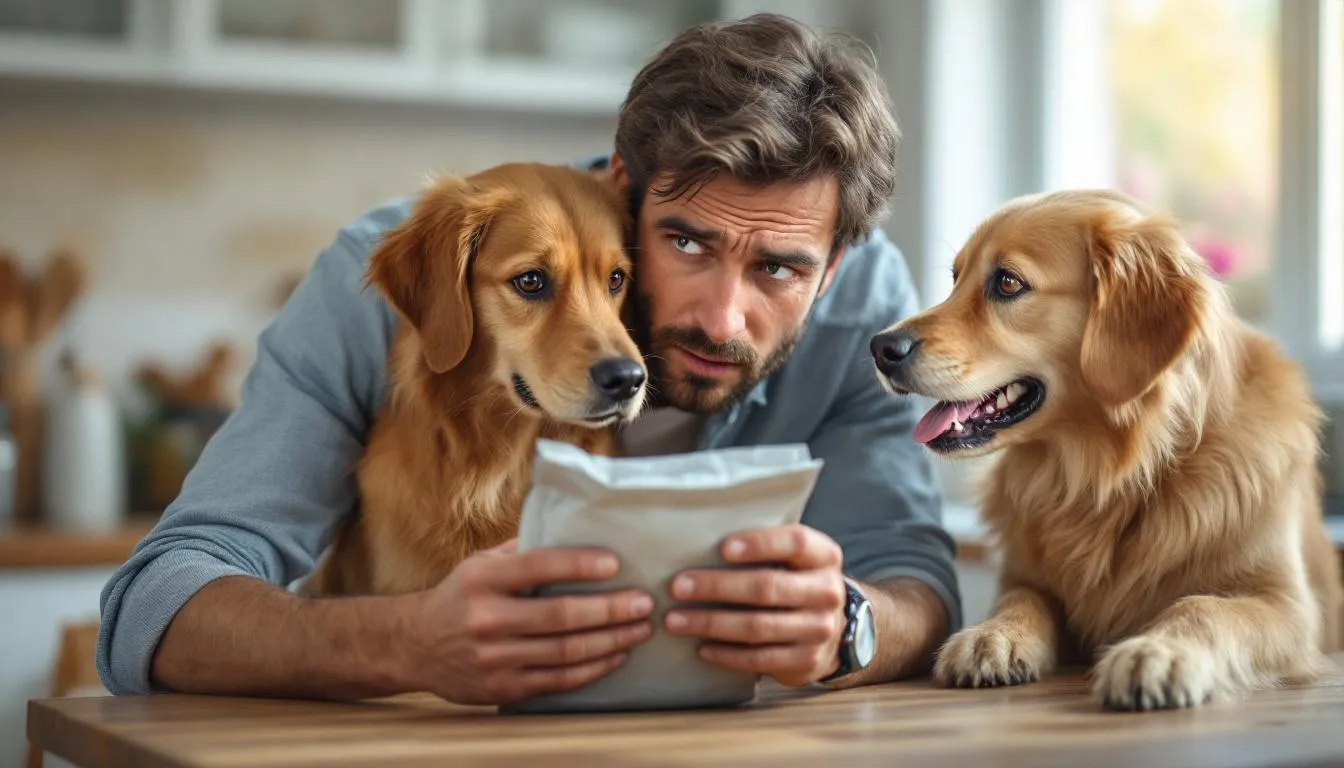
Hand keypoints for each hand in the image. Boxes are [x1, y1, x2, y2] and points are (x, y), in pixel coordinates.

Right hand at [399, 539, 654, 705]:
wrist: (414, 646)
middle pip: (560, 616)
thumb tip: (571, 526)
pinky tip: (615, 655)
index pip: (538, 566)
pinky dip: (592, 669)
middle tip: (643, 602)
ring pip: (565, 652)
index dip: (579, 564)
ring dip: (611, 640)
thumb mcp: (480, 563)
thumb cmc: (459, 596)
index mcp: (482, 579)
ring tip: (640, 628)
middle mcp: (486, 619)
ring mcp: (494, 658)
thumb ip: (521, 549)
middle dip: (610, 609)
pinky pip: (557, 680)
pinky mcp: (502, 689)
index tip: (615, 563)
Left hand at [663, 524, 846, 685]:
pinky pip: (760, 658)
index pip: (794, 542)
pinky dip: (727, 654)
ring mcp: (820, 629)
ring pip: (758, 626)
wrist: (832, 629)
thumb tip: (699, 539)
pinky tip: (702, 648)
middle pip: (767, 587)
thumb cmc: (796, 582)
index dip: (760, 544)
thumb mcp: (794, 559)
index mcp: (823, 556)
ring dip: (711, 623)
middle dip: (717, 586)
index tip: (723, 548)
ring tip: (676, 620)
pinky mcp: (807, 661)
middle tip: (678, 586)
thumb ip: (765, 547)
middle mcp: (827, 591)